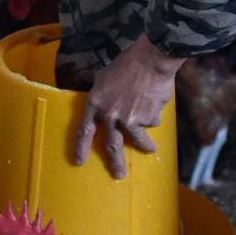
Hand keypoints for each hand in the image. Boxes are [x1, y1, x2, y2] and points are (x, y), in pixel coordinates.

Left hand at [72, 35, 183, 178]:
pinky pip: (152, 121)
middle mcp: (110, 115)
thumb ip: (103, 97)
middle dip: (116, 163)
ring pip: (138, 138)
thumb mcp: (105, 78)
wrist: (151, 59)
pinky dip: (154, 115)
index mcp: (95, 103)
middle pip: (112, 145)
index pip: (84, 130)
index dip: (81, 147)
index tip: (79, 161)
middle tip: (119, 175)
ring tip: (151, 149)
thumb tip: (107, 110)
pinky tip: (156, 102)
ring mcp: (129, 119)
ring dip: (146, 146)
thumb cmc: (128, 63)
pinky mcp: (147, 119)